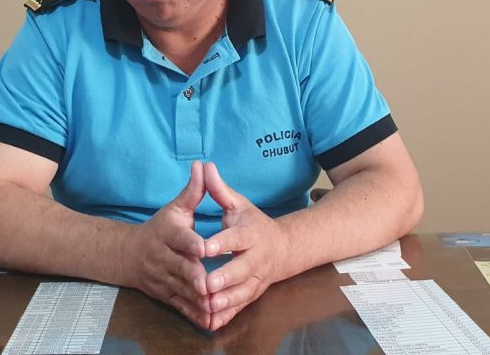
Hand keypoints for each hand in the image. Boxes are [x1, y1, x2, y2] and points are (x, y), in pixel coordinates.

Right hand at [123, 161, 210, 328]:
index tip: (204, 248)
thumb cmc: (160, 228)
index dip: (191, 243)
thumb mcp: (175, 208)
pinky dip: (194, 314)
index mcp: (167, 234)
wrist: (128, 255)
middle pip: (179, 267)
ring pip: (180, 290)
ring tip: (213, 306)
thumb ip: (193, 191)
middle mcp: (162, 257)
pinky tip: (209, 321)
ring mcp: (162, 278)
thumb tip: (202, 165)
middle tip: (209, 284)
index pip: (179, 238)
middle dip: (193, 277)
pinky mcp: (165, 295)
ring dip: (196, 299)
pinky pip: (180, 306)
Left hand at [202, 162, 291, 330]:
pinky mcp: (253, 293)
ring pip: (243, 292)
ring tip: (208, 305)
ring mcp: (257, 278)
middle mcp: (257, 258)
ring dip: (227, 300)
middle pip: (242, 269)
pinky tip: (212, 323)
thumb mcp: (239, 204)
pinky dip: (228, 315)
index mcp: (251, 234)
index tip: (205, 247)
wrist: (284, 248)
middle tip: (207, 282)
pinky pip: (241, 306)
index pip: (237, 238)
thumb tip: (205, 166)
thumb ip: (220, 190)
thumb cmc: (254, 223)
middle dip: (225, 276)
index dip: (222, 242)